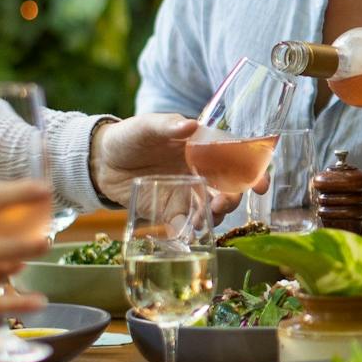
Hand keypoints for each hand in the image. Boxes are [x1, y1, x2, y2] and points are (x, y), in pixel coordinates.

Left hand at [91, 115, 246, 217]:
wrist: (101, 163)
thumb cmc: (129, 137)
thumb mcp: (146, 126)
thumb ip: (168, 126)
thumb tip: (189, 127)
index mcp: (202, 147)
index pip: (236, 157)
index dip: (253, 171)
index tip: (261, 185)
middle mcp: (201, 171)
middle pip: (229, 187)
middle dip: (233, 198)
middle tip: (223, 203)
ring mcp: (188, 193)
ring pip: (213, 208)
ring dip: (215, 216)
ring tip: (204, 219)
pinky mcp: (172, 212)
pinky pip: (188, 225)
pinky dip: (192, 231)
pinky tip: (187, 234)